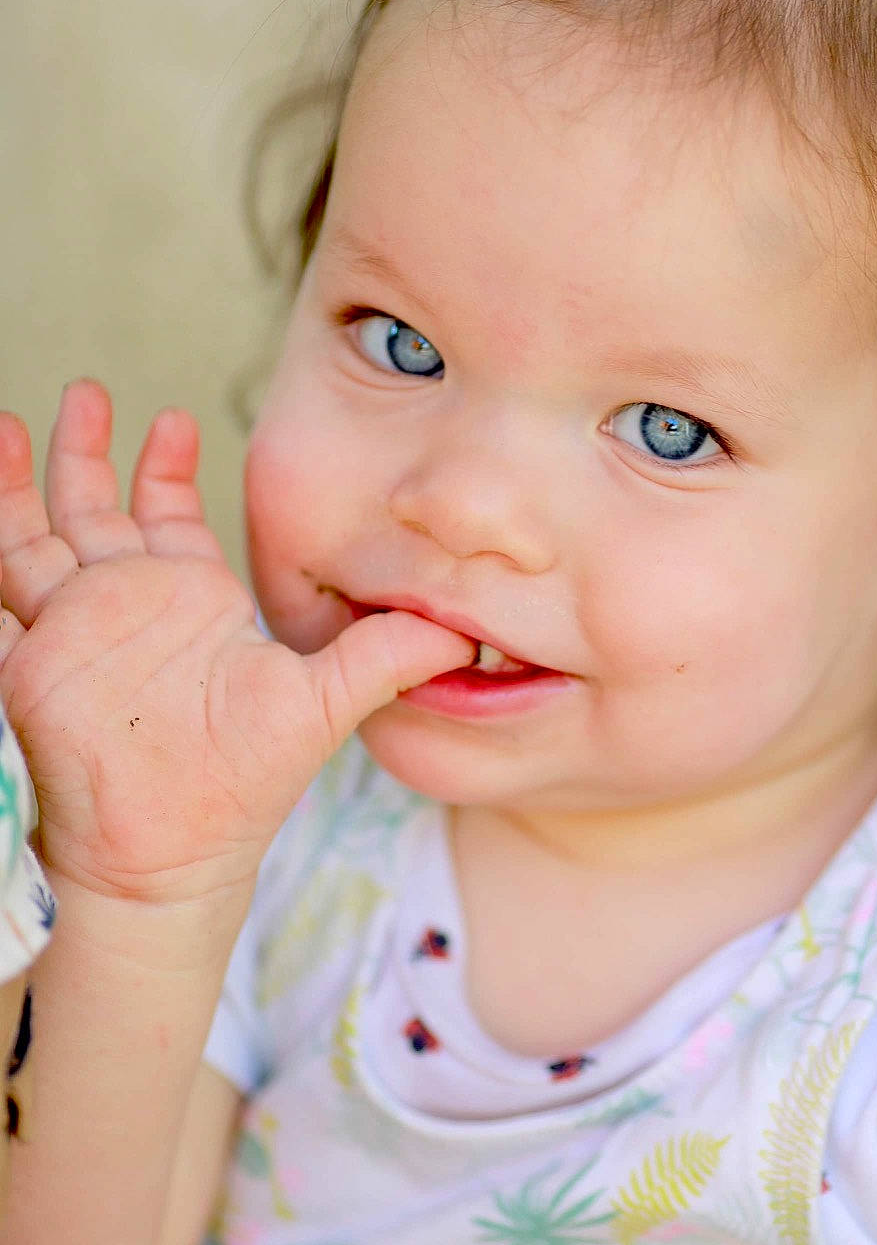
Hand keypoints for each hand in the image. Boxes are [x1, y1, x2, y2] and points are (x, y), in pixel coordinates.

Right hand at [0, 380, 472, 903]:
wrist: (172, 854)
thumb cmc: (245, 787)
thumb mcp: (326, 703)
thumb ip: (386, 655)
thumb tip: (462, 632)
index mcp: (189, 604)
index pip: (167, 519)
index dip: (163, 467)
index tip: (171, 416)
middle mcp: (126, 606)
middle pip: (92, 509)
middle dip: (85, 451)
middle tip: (85, 390)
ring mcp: (73, 630)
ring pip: (33, 537)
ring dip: (21, 484)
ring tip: (11, 424)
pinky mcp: (34, 659)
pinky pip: (2, 591)